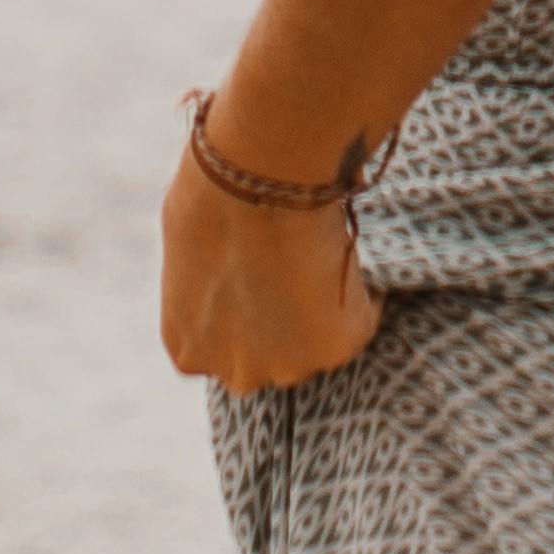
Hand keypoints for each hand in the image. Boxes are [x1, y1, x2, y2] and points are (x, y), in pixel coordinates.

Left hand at [160, 146, 385, 396]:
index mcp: (188, 349)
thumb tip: (235, 267)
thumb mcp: (188, 251)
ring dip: (319, 314)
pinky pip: (361, 322)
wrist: (255, 181)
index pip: (221, 344)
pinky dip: (364, 294)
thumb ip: (208, 282)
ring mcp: (288, 366)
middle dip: (278, 322)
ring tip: (321, 259)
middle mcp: (236, 372)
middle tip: (294, 271)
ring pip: (313, 344)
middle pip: (267, 354)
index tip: (258, 280)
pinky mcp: (335, 347)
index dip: (241, 309)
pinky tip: (349, 255)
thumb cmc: (211, 197)